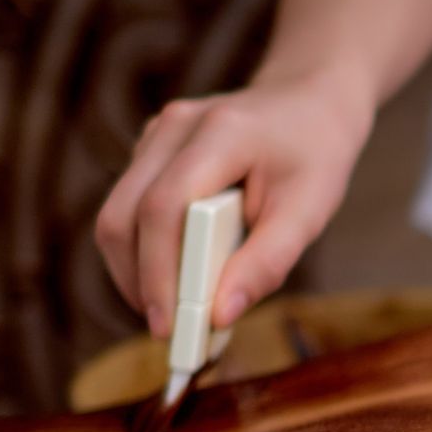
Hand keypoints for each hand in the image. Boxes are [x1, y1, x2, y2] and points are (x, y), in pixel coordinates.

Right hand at [96, 64, 372, 338]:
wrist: (308, 101)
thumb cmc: (314, 156)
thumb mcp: (309, 212)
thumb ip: (266, 263)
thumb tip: (219, 317)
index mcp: (218, 133)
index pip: (163, 208)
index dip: (158, 273)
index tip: (170, 328)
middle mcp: (174, 128)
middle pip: (123, 215)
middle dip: (138, 281)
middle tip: (171, 331)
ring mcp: (155, 136)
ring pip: (116, 215)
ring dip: (136, 271)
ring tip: (175, 310)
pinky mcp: (149, 152)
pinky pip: (129, 209)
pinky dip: (145, 251)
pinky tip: (179, 277)